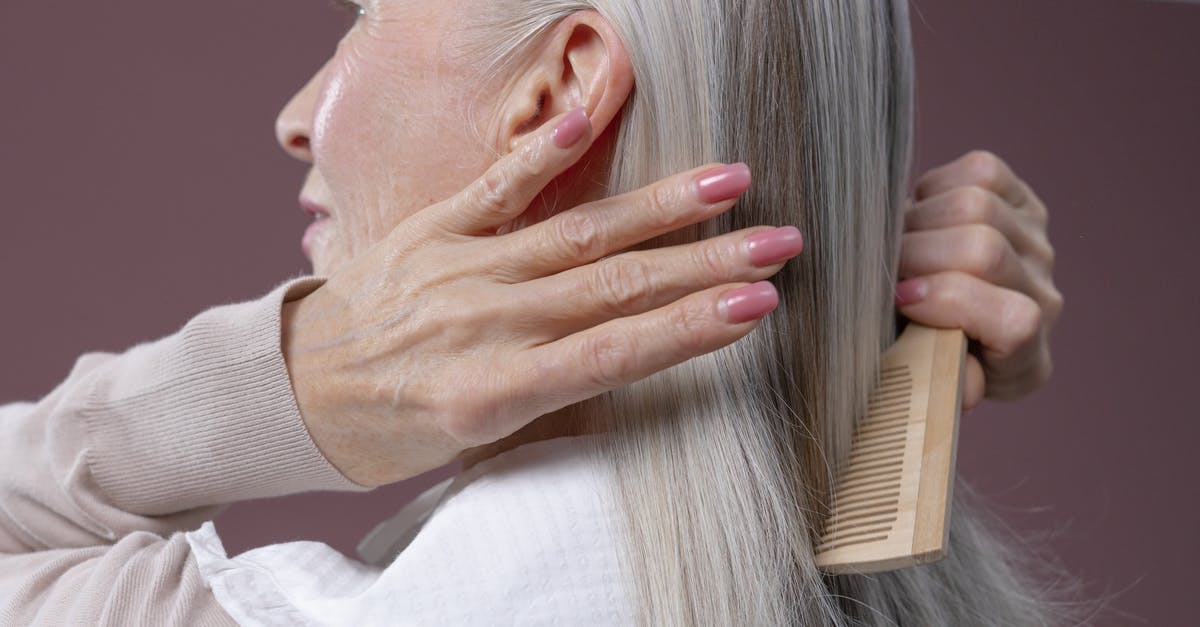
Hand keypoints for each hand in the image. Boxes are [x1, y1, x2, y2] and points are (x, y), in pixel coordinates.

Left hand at [280, 110, 803, 486]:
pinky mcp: (430, 229)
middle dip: (705, 263)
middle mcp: (484, 323)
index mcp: (496, 391)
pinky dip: (543, 155)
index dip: (691, 328)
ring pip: (575, 232)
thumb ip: (550, 389)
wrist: (297, 392)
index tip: (757, 306)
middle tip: (779, 242)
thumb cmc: (394, 428)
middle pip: (613, 286)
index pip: (614, 352)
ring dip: (658, 206)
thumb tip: (629, 348)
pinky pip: (493, 187)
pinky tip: (588, 120)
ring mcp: (458, 268)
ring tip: (728, 181)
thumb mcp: (476, 438)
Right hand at [895, 151, 1063, 413]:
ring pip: (976, 205)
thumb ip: (939, 384)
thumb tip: (961, 392)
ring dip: (918, 221)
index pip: (1014, 321)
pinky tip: (920, 218)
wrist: (940, 318)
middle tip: (884, 269)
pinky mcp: (1021, 200)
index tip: (901, 301)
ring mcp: (1036, 244)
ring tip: (897, 245)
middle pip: (983, 250)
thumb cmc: (922, 353)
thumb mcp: (924, 382)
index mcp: (1025, 356)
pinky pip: (980, 172)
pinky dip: (935, 190)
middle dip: (916, 255)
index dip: (952, 302)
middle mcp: (1043, 296)